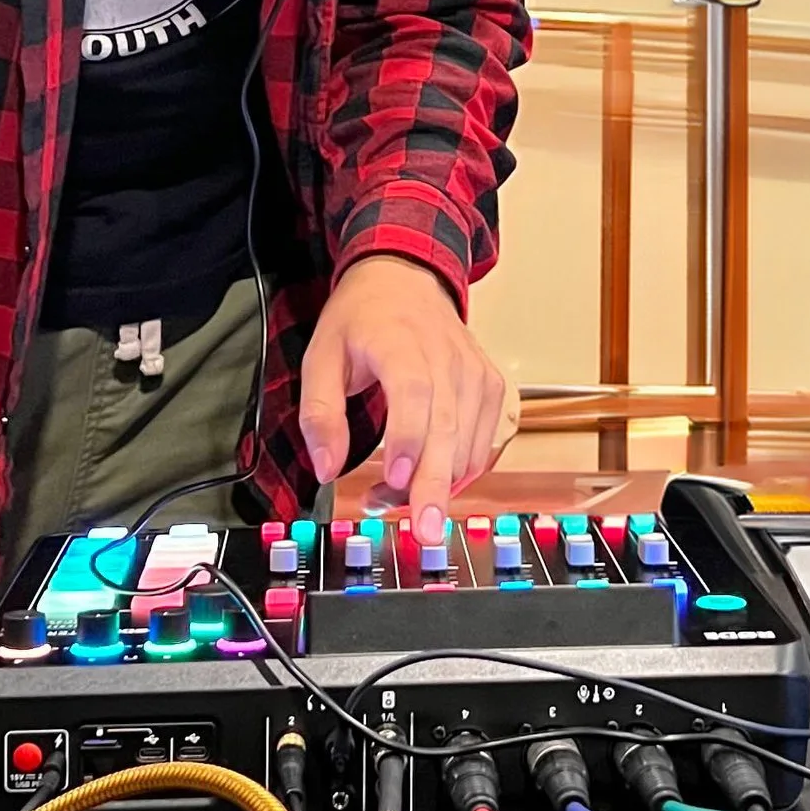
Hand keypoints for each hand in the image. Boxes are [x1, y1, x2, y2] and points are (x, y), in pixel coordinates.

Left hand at [297, 254, 518, 542]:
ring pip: (470, 442)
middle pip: (449, 427)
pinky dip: (463, 472)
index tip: (391, 478)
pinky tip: (431, 484)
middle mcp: (447, 356)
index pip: (415, 392)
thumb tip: (326, 468)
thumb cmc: (362, 319)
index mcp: (401, 341)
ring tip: (397, 502)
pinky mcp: (490, 387)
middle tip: (426, 531)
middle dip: (436, 485)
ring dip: (440, 483)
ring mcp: (475, 372)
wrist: (406, 279)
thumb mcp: (321, 356)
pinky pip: (485, 442)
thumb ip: (319, 413)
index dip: (408, 439)